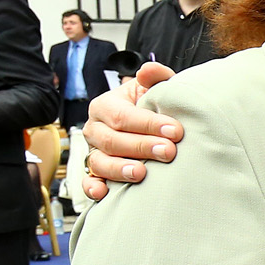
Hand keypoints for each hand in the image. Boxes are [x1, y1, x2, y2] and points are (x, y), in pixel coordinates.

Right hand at [80, 62, 180, 200]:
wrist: (150, 127)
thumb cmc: (152, 108)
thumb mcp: (154, 90)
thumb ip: (156, 78)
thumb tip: (148, 70)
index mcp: (106, 105)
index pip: (123, 115)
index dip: (149, 123)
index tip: (175, 130)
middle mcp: (95, 129)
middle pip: (112, 140)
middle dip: (141, 146)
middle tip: (169, 152)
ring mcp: (93, 152)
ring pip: (99, 162)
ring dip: (119, 169)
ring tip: (142, 173)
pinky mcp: (95, 173)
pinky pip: (89, 182)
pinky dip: (93, 189)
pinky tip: (105, 194)